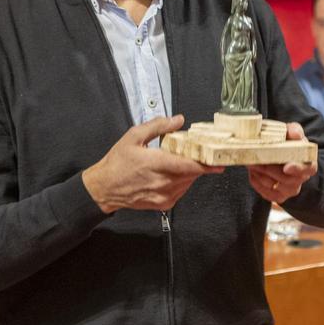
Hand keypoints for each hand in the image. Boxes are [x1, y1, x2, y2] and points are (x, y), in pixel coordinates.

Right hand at [82, 115, 223, 213]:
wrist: (104, 188)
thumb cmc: (116, 163)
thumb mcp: (134, 136)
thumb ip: (158, 126)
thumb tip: (177, 120)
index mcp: (156, 164)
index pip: (189, 166)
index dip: (207, 165)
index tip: (219, 162)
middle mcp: (162, 183)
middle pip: (191, 174)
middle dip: (197, 164)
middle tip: (196, 154)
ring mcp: (163, 196)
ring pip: (188, 183)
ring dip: (188, 173)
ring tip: (177, 163)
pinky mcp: (162, 204)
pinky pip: (181, 192)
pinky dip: (181, 182)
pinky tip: (170, 175)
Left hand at [248, 123, 317, 203]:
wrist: (280, 155)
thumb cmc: (288, 143)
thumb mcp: (292, 132)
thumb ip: (294, 130)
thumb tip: (295, 134)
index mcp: (308, 163)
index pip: (308, 169)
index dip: (297, 169)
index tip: (286, 167)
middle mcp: (301, 179)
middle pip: (287, 179)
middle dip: (269, 170)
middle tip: (256, 160)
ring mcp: (290, 189)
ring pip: (274, 186)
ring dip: (260, 175)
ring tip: (251, 163)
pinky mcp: (278, 196)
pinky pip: (267, 194)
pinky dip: (257, 183)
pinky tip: (253, 172)